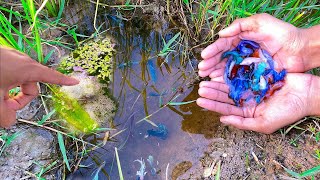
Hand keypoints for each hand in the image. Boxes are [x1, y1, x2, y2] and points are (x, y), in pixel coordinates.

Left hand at [0, 46, 78, 127]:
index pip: (51, 77)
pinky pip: (11, 74)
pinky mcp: (3, 57)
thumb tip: (10, 121)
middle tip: (5, 108)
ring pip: (19, 81)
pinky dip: (5, 84)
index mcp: (27, 69)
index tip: (76, 81)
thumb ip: (5, 115)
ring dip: (10, 94)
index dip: (64, 81)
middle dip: (20, 101)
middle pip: (31, 87)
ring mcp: (12, 58)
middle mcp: (23, 62)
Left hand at [196, 73, 319, 133]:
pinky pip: (240, 74)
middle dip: (212, 92)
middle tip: (200, 87)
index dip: (212, 105)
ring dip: (218, 83)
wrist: (306, 94)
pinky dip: (230, 73)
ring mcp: (251, 88)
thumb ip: (243, 123)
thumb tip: (222, 121)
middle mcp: (247, 101)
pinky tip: (220, 70)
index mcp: (248, 112)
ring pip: (230, 85)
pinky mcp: (256, 76)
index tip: (200, 100)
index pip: (226, 109)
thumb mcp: (264, 123)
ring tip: (205, 78)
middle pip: (226, 96)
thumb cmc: (287, 111)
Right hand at [198, 13, 308, 78]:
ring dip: (215, 72)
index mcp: (242, 37)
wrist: (300, 48)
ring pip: (228, 68)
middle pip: (222, 57)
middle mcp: (242, 50)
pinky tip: (219, 82)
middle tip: (201, 70)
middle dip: (210, 63)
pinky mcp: (254, 73)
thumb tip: (221, 34)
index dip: (212, 50)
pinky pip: (238, 77)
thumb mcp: (260, 21)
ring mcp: (247, 62)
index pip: (223, 44)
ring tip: (206, 77)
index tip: (203, 57)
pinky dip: (227, 79)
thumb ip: (240, 25)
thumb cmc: (281, 32)